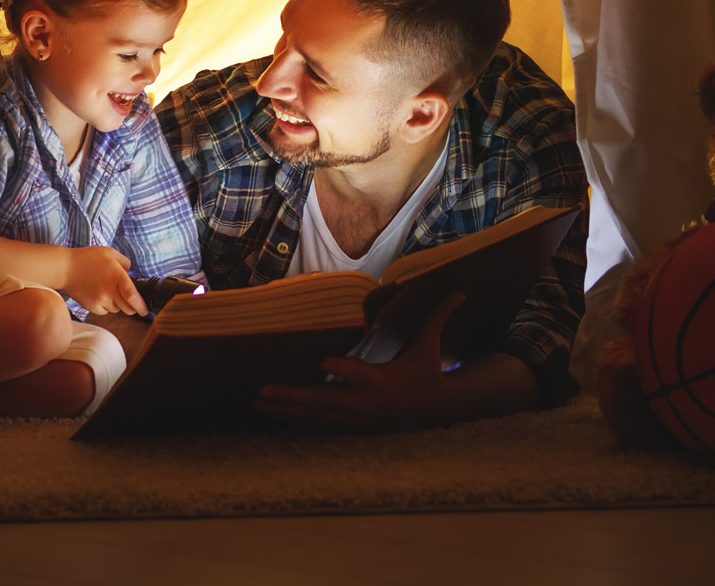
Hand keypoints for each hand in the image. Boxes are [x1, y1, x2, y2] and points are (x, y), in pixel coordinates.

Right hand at [62, 247, 146, 315]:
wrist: (65, 268)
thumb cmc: (88, 258)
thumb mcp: (110, 253)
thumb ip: (125, 262)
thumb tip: (130, 273)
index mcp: (116, 276)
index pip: (132, 296)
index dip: (140, 306)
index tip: (145, 311)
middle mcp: (109, 291)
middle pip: (127, 309)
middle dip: (131, 306)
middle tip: (128, 299)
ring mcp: (99, 300)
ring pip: (116, 310)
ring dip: (117, 304)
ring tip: (107, 290)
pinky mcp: (91, 306)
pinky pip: (105, 312)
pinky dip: (106, 306)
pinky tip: (99, 294)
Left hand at [254, 292, 464, 430]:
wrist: (431, 412)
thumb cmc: (426, 372)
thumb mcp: (431, 346)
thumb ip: (438, 316)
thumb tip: (458, 289)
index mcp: (383, 381)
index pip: (362, 374)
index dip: (344, 369)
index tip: (323, 362)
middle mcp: (364, 403)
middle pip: (324, 400)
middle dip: (292, 395)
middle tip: (263, 389)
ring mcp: (354, 418)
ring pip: (314, 415)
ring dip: (284, 409)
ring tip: (256, 401)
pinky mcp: (349, 426)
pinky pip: (316, 424)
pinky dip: (294, 419)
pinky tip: (271, 413)